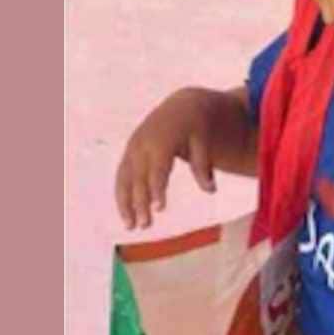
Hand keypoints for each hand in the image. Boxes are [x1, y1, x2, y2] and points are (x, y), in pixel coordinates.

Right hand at [114, 89, 221, 229]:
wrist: (181, 108)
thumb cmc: (195, 127)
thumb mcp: (203, 141)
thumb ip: (203, 165)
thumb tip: (211, 189)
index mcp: (161, 139)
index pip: (158, 169)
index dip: (157, 189)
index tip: (159, 210)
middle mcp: (143, 144)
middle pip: (139, 177)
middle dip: (140, 202)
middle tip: (145, 225)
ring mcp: (133, 148)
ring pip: (125, 179)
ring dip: (126, 203)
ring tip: (131, 226)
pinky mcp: (129, 154)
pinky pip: (122, 177)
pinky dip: (123, 196)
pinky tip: (128, 215)